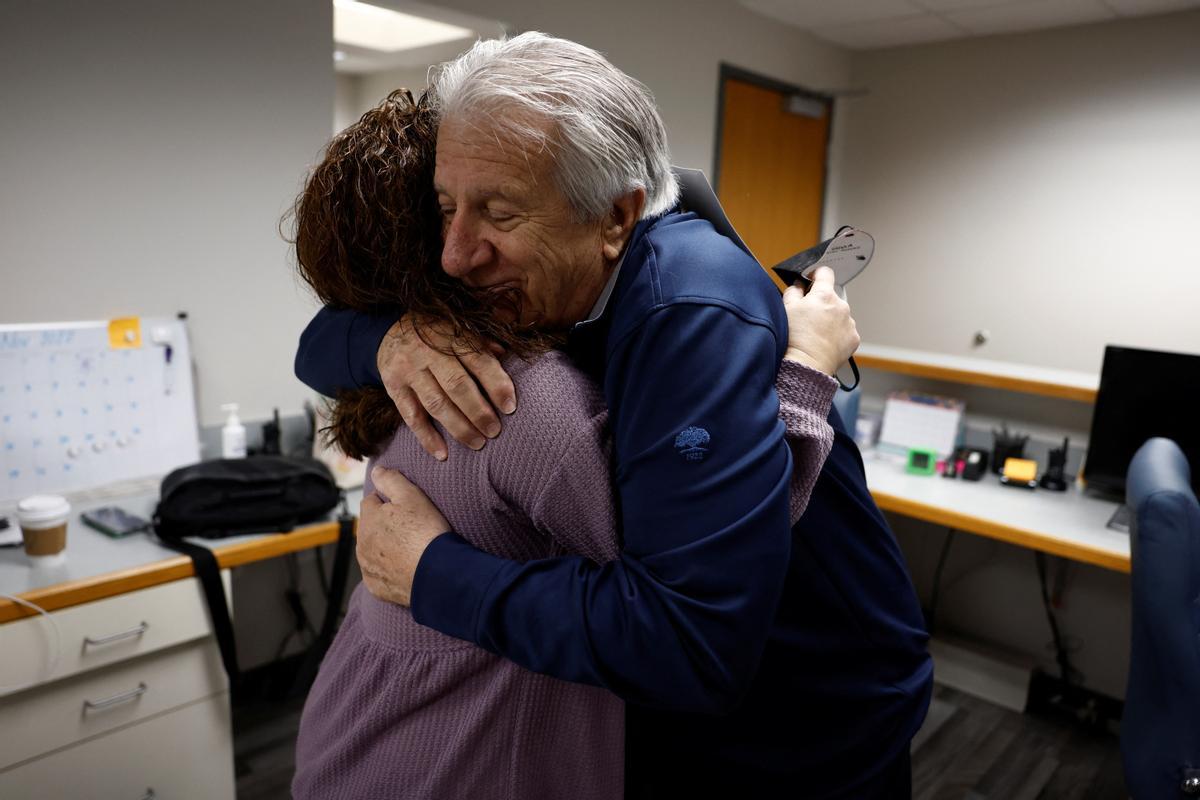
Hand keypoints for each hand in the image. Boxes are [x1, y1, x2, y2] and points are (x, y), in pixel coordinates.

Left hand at [357, 467, 450, 607]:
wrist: (437, 575)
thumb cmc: (426, 533)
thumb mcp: (412, 496)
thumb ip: (391, 480)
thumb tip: (376, 471)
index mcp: (368, 519)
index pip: (372, 501)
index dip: (390, 502)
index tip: (407, 508)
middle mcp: (361, 544)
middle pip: (371, 527)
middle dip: (386, 525)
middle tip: (412, 528)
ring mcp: (368, 568)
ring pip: (373, 550)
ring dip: (385, 547)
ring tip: (410, 548)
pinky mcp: (376, 587)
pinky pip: (379, 573)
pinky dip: (389, 569)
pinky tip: (406, 567)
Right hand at [377, 314, 516, 460]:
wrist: (387, 329)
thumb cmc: (435, 334)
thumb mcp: (457, 330)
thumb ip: (480, 345)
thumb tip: (506, 356)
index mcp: (450, 336)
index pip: (478, 361)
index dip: (496, 384)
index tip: (510, 407)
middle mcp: (428, 352)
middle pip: (457, 386)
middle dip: (479, 412)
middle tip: (494, 431)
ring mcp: (409, 370)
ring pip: (436, 403)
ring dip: (459, 427)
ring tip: (477, 443)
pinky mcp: (393, 387)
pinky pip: (411, 416)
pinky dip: (427, 437)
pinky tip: (442, 454)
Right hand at [782, 266, 859, 375]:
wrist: (807, 364)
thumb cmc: (795, 338)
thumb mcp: (787, 309)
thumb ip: (793, 291)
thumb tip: (799, 285)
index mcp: (824, 295)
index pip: (825, 273)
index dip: (816, 275)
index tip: (812, 281)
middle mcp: (841, 306)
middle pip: (832, 297)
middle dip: (821, 303)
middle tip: (808, 317)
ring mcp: (849, 322)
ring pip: (840, 315)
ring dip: (830, 319)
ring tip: (816, 333)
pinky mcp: (854, 338)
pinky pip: (846, 331)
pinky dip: (837, 334)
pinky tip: (825, 341)